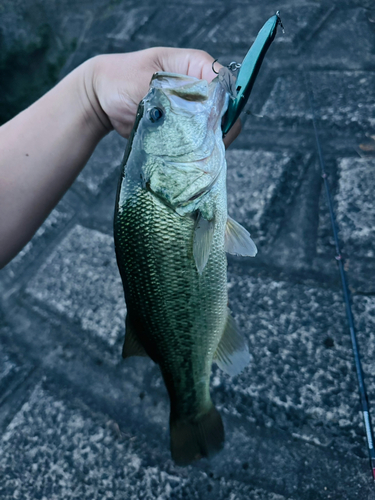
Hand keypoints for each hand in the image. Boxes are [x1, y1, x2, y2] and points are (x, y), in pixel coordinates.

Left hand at [83, 47, 240, 146]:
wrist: (101, 99)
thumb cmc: (120, 80)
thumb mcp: (147, 82)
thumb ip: (175, 94)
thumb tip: (201, 112)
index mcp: (195, 66)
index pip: (225, 85)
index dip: (224, 105)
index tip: (212, 123)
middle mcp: (200, 88)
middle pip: (225, 111)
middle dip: (216, 128)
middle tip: (199, 142)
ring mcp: (194, 110)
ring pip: (214, 130)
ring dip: (205, 142)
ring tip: (188, 149)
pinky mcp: (185, 129)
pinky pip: (198, 142)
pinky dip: (194, 151)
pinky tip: (184, 155)